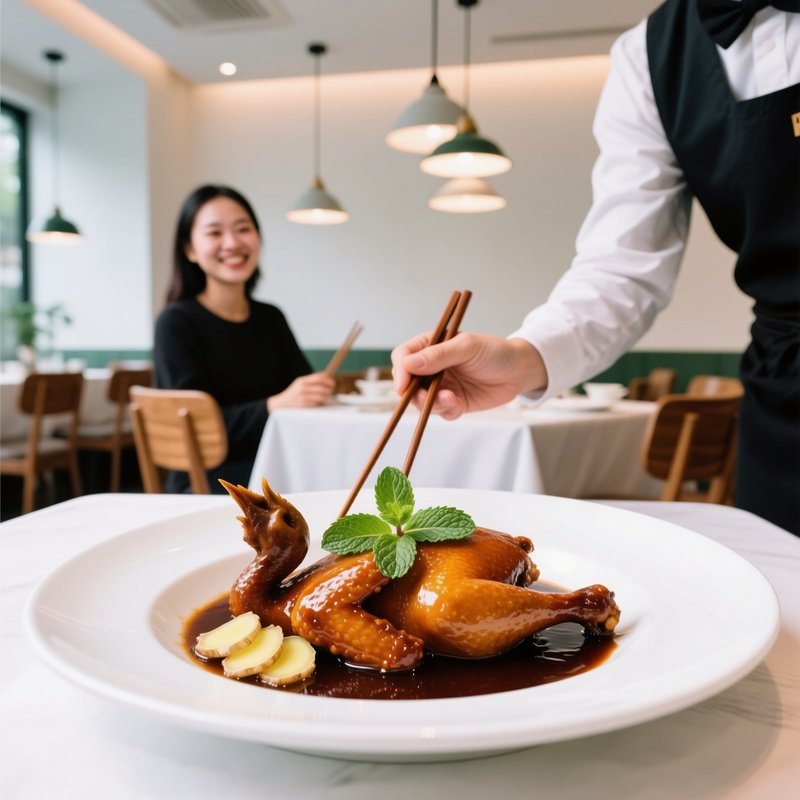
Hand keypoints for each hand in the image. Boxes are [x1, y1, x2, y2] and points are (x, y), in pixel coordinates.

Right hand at [267, 372, 334, 410]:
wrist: (281, 404)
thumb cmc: (294, 394)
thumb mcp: (300, 384)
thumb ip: (312, 381)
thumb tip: (328, 378)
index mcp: (302, 380)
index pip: (320, 377)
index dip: (329, 380)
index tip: (332, 383)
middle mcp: (302, 387)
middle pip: (322, 388)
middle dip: (329, 390)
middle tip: (330, 392)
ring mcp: (302, 397)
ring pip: (321, 396)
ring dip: (325, 398)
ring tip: (324, 398)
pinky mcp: (303, 405)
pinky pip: (317, 404)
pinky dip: (319, 404)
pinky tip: (317, 403)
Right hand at [391, 332, 547, 419]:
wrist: (520, 371)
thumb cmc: (495, 352)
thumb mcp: (467, 347)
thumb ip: (439, 355)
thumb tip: (409, 364)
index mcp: (431, 345)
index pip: (404, 357)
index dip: (400, 371)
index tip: (403, 384)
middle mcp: (432, 367)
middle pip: (407, 383)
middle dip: (413, 393)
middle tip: (424, 397)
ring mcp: (441, 386)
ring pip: (421, 401)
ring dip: (431, 403)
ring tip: (450, 399)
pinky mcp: (453, 402)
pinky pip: (440, 412)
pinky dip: (446, 410)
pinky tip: (458, 403)